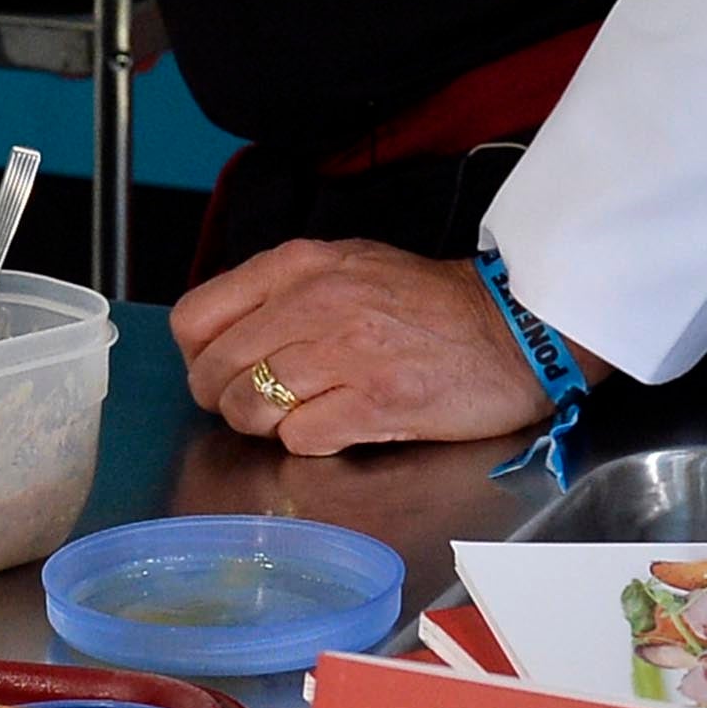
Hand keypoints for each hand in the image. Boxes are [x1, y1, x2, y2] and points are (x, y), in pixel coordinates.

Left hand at [170, 239, 545, 452]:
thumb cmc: (428, 306)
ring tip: (304, 413)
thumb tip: (221, 336)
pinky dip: (311, 442)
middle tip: (262, 404)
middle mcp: (314, 302)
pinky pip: (299, 438)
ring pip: (248, 407)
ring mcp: (343, 353)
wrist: (511, 331)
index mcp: (299, 265)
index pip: (195, 317)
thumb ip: (282, 292)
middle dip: (227, 399)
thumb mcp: (347, 267)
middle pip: (214, 371)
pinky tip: (342, 424)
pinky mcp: (373, 402)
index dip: (199, 356)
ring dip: (266, 424)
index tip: (222, 369)